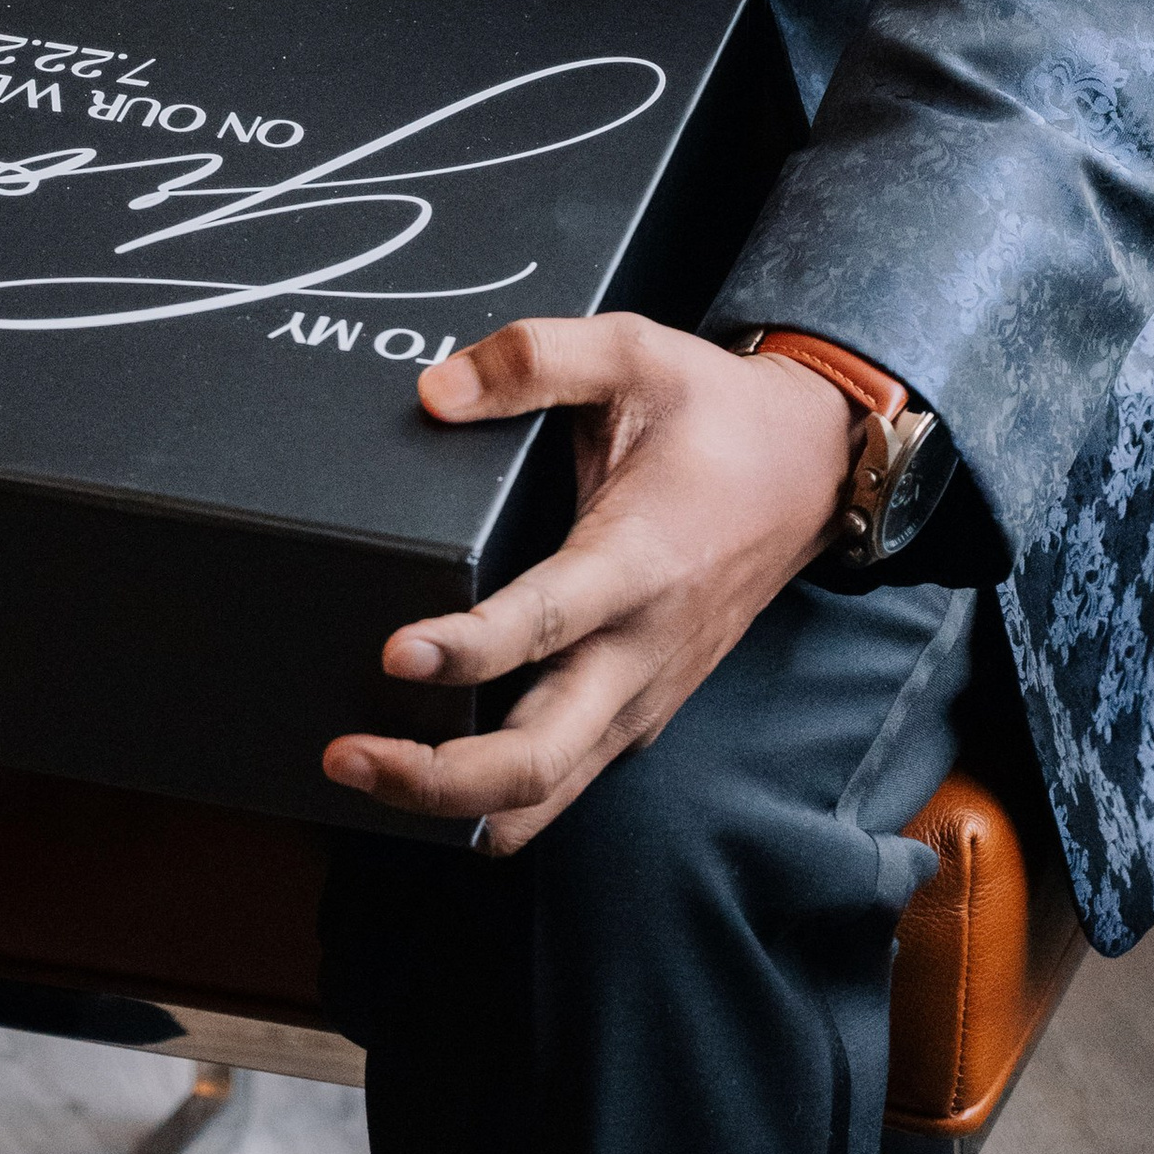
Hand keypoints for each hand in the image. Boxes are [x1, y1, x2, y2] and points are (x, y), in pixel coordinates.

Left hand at [321, 315, 851, 853]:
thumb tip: (435, 392)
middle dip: (436, 777)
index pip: (546, 626)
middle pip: (538, 760)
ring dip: (453, 802)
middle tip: (343, 756)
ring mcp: (643, 693)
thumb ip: (535, 358)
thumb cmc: (716, 411)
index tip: (394, 652)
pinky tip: (428, 773)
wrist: (810, 468)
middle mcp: (642, 648)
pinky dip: (494, 798)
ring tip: (362, 773)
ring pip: (548, 792)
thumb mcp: (633, 351)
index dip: (468, 649)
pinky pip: (565, 778)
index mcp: (639, 561)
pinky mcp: (639, 709)